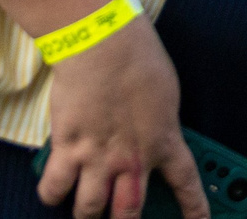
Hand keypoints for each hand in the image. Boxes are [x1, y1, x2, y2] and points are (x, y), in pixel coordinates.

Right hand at [37, 20, 205, 218]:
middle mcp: (132, 159)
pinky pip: (53, 189)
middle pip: (129, 213)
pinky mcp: (67, 148)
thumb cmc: (139, 60)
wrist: (104, 44)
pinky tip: (55, 189)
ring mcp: (97, 158)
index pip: (186, 184)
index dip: (194, 209)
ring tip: (87, 211)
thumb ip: (161, 128)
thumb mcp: (167, 97)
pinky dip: (52, 194)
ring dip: (88, 214)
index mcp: (164, 142)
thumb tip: (155, 143)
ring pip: (89, 210)